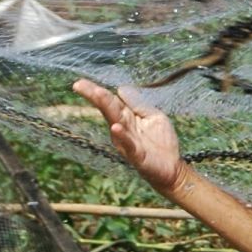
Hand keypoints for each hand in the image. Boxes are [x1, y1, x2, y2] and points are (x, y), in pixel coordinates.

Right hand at [72, 77, 184, 196]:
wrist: (172, 168)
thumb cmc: (161, 142)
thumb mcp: (153, 116)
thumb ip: (138, 103)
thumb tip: (120, 88)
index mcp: (127, 118)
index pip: (110, 101)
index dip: (96, 91)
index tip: (79, 82)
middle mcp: (123, 129)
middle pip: (108, 109)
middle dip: (95, 95)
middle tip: (79, 84)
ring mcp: (127, 142)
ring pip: (115, 122)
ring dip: (107, 108)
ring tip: (98, 95)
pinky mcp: (137, 155)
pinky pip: (128, 144)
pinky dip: (122, 135)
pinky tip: (116, 127)